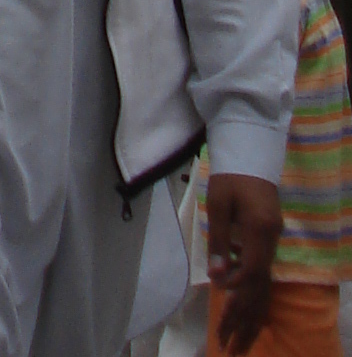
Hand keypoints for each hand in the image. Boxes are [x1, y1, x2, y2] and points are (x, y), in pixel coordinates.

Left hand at [206, 174, 281, 351]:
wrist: (251, 155)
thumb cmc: (230, 175)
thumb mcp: (217, 202)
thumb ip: (218, 239)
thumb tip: (217, 276)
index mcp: (259, 228)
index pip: (251, 269)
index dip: (236, 285)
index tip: (220, 294)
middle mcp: (271, 240)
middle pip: (260, 286)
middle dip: (243, 317)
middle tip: (227, 343)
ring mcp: (274, 243)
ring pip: (265, 288)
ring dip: (251, 316)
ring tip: (238, 343)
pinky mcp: (270, 243)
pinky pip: (266, 280)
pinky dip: (257, 301)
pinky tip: (249, 319)